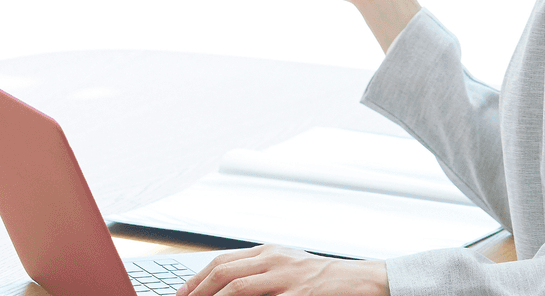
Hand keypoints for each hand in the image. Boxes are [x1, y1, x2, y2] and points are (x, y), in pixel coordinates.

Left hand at [177, 245, 388, 295]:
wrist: (360, 280)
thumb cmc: (322, 276)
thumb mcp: (289, 264)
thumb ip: (261, 270)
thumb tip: (228, 282)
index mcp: (269, 251)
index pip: (223, 262)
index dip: (198, 278)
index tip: (184, 293)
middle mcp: (274, 260)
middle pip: (225, 273)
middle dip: (199, 290)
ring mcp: (287, 277)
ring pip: (238, 288)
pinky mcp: (300, 295)